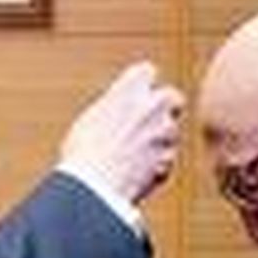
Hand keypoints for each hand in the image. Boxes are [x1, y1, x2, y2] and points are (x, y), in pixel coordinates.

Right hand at [59, 62, 183, 204]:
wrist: (96, 186)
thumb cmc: (84, 154)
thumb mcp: (91, 120)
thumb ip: (113, 109)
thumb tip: (119, 113)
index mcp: (130, 90)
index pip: (146, 71)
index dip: (141, 85)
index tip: (134, 96)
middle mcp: (153, 106)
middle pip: (173, 97)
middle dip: (165, 108)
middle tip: (148, 122)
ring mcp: (165, 134)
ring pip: (171, 133)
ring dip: (158, 142)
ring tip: (131, 157)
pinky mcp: (169, 160)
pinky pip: (166, 160)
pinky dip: (155, 166)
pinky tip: (134, 175)